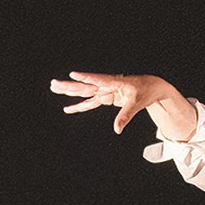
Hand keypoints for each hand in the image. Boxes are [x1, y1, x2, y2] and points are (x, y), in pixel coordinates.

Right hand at [50, 71, 191, 137]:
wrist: (150, 87)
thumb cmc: (144, 91)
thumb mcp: (136, 104)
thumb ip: (125, 116)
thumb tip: (117, 129)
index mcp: (114, 82)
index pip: (97, 79)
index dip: (85, 78)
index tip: (73, 74)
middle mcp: (106, 85)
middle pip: (84, 86)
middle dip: (68, 86)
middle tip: (53, 84)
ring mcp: (104, 91)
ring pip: (83, 92)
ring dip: (69, 91)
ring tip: (54, 88)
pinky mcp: (105, 97)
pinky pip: (90, 103)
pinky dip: (79, 106)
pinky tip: (68, 109)